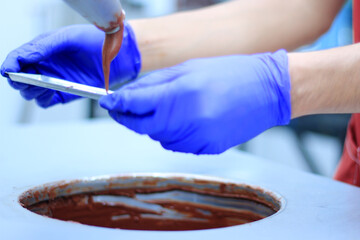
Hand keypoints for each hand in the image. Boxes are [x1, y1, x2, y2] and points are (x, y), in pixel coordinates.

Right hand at [1, 24, 140, 107]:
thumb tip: (23, 57)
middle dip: (19, 80)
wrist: (118, 55)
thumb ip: (45, 47)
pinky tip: (51, 92)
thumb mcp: (68, 38)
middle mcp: (46, 65)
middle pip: (21, 78)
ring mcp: (54, 80)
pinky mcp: (64, 93)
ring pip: (31, 92)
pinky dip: (43, 99)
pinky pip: (46, 101)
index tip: (9, 70)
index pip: (19, 58)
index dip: (11, 65)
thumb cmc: (95, 41)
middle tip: (26, 79)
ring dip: (31, 90)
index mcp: (43, 49)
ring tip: (41, 85)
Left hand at [100, 50, 290, 153]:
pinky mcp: (208, 149)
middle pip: (143, 127)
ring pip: (159, 138)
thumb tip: (128, 95)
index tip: (107, 103)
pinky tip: (189, 119)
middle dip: (130, 118)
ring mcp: (200, 138)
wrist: (267, 91)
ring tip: (171, 108)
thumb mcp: (188, 69)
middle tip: (126, 108)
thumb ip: (155, 83)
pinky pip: (178, 145)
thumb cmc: (230, 74)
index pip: (136, 104)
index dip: (117, 105)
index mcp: (183, 93)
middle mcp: (189, 119)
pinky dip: (175, 134)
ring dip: (156, 125)